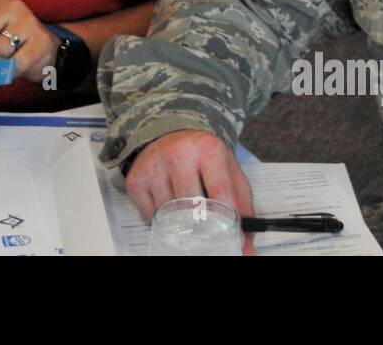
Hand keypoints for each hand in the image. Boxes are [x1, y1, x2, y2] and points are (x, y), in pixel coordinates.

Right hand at [126, 130, 255, 255]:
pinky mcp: (136, 179)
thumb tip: (246, 249)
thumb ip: (243, 209)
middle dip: (202, 226)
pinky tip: (167, 205)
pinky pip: (150, 215)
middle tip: (207, 233)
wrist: (170, 134)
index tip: (232, 240)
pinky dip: (161, 219)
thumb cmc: (204, 158)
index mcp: (208, 149)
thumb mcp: (229, 173)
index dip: (227, 221)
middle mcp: (178, 153)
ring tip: (186, 211)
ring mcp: (154, 165)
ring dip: (179, 222)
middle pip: (192, 207)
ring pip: (169, 215)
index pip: (220, 192)